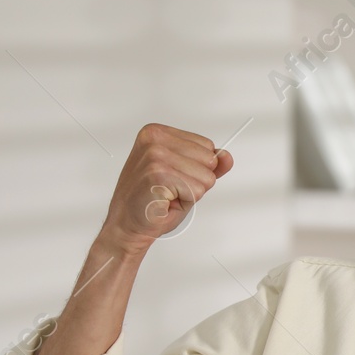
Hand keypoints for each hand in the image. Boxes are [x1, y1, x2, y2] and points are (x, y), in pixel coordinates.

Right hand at [100, 123, 233, 252]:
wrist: (127, 222)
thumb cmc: (153, 199)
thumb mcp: (185, 175)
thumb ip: (208, 164)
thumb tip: (226, 156)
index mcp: (157, 132)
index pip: (207, 145)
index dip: (197, 168)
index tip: (173, 176)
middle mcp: (154, 139)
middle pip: (210, 160)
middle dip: (196, 180)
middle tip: (171, 188)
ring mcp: (155, 156)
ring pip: (206, 177)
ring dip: (191, 193)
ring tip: (168, 195)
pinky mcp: (158, 174)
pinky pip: (197, 191)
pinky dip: (185, 202)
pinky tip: (165, 200)